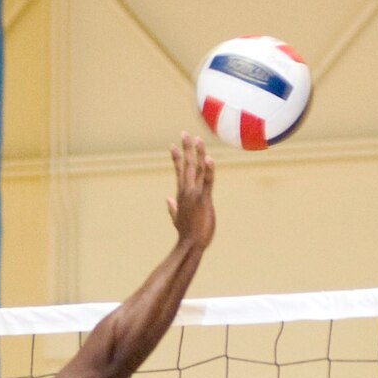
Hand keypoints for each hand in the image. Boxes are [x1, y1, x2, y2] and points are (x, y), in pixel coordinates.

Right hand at [167, 133, 215, 249]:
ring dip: (197, 153)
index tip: (172, 145)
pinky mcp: (204, 200)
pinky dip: (208, 170)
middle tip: (184, 133)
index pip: (178, 171)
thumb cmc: (186, 234)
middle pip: (186, 165)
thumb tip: (168, 200)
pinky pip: (207, 181)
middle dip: (185, 148)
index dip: (176, 157)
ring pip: (196, 169)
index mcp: (181, 194)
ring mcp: (194, 194)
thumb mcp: (176, 218)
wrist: (190, 245)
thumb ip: (172, 208)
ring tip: (196, 139)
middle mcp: (186, 191)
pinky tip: (209, 158)